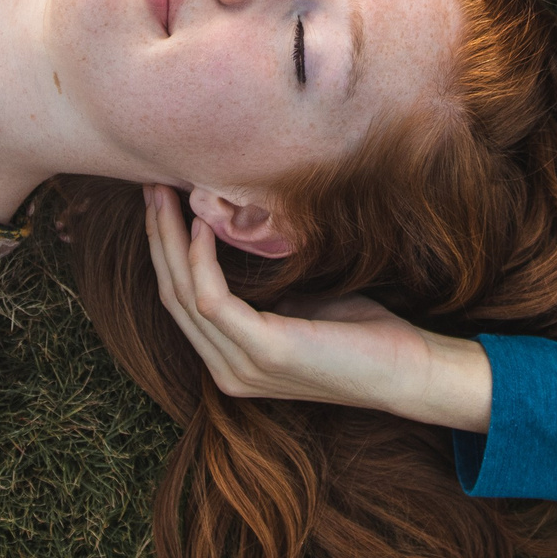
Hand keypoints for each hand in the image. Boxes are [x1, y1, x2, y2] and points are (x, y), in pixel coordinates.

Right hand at [143, 186, 490, 430]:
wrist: (407, 369)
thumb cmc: (361, 334)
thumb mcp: (300, 304)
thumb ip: (265, 291)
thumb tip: (239, 238)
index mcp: (232, 360)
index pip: (180, 301)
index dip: (165, 250)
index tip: (162, 202)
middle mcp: (227, 370)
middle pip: (171, 294)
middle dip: (157, 236)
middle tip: (149, 187)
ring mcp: (241, 366)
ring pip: (182, 294)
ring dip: (169, 240)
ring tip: (165, 195)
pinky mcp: (263, 352)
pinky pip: (212, 300)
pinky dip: (201, 260)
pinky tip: (203, 227)